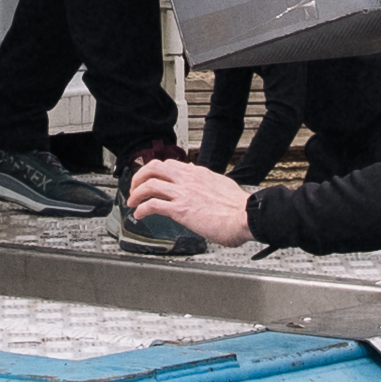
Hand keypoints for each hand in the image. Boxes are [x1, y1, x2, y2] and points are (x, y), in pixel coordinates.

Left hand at [122, 156, 251, 247]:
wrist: (248, 216)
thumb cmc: (240, 208)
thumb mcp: (223, 186)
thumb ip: (210, 182)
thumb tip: (205, 181)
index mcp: (199, 173)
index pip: (172, 165)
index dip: (157, 171)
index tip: (151, 179)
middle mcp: (189, 179)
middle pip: (155, 167)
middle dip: (140, 176)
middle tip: (135, 188)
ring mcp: (184, 192)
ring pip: (149, 183)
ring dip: (136, 192)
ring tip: (132, 202)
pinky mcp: (181, 209)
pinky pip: (153, 205)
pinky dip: (141, 209)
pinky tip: (139, 215)